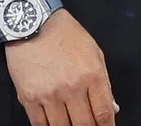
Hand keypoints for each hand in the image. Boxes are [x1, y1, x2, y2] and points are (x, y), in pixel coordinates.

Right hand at [4, 9, 117, 125]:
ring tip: (72, 125)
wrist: (33, 24)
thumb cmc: (66, 35)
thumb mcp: (95, 54)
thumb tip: (112, 107)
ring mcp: (49, 95)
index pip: (103, 113)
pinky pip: (39, 124)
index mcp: (92, 76)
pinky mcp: (28, 98)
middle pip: (84, 124)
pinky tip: (54, 125)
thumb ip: (104, 83)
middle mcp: (71, 88)